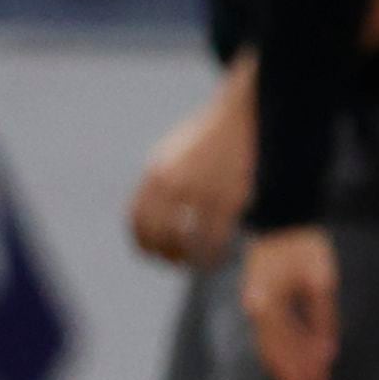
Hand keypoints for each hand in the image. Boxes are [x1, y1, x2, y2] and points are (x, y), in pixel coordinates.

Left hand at [127, 78, 253, 266]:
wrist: (240, 116)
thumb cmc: (207, 138)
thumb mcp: (172, 155)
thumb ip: (159, 183)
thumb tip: (151, 219)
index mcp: (155, 173)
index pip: (137, 221)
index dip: (143, 244)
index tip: (153, 255)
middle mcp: (173, 184)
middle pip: (159, 236)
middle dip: (166, 256)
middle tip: (177, 262)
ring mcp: (201, 192)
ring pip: (187, 241)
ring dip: (191, 259)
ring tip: (199, 263)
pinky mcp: (228, 198)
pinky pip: (216, 238)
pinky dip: (215, 254)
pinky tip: (220, 256)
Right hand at [240, 224, 339, 379]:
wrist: (281, 220)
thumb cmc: (304, 246)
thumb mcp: (322, 281)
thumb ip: (323, 318)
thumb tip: (328, 351)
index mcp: (268, 303)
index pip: (289, 345)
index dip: (305, 367)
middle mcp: (256, 309)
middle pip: (275, 351)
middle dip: (295, 374)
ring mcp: (254, 306)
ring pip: (269, 346)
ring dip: (287, 368)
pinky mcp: (259, 303)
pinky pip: (268, 335)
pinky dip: (282, 352)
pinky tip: (294, 365)